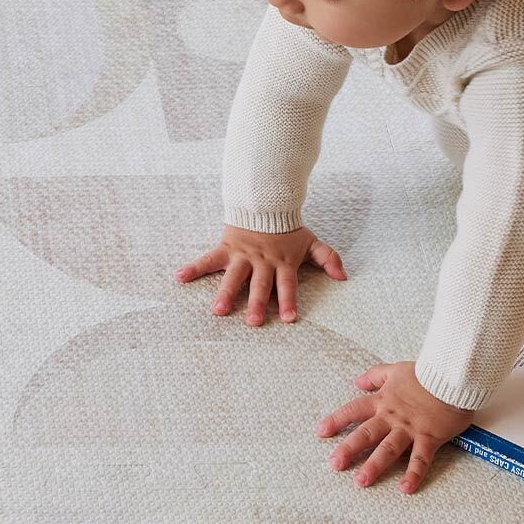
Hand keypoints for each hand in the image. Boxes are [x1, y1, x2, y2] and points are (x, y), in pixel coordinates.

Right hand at [174, 225, 346, 323]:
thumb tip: (343, 277)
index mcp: (282, 262)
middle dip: (256, 303)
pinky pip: (208, 259)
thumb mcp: (311, 241)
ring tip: (218, 311)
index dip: (287, 301)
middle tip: (253, 322)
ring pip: (233, 277)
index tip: (288, 319)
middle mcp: (262, 262)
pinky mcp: (226, 248)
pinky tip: (180, 277)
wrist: (265, 201)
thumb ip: (327, 258)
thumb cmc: (288, 228)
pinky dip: (194, 267)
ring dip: (226, 293)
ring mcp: (242, 256)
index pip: (286, 285)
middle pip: (259, 285)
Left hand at [316, 361, 473, 493]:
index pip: (354, 411)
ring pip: (388, 449)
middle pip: (366, 434)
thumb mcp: (396, 369)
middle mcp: (392, 417)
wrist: (453, 376)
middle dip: (349, 450)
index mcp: (383, 401)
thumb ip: (375, 375)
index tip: (321, 432)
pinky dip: (414, 474)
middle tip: (335, 465)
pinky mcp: (429, 438)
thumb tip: (357, 381)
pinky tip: (405, 489)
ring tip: (361, 481)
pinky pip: (420, 459)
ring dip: (374, 466)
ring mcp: (410, 429)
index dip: (336, 421)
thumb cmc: (427, 373)